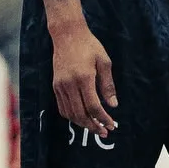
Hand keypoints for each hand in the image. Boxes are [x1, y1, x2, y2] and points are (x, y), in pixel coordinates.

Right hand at [49, 22, 117, 137]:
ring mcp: (60, 86)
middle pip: (80, 114)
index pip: (93, 106)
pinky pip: (62, 107)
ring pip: (70, 113)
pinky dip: (72, 116)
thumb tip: (113, 105)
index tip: (112, 124)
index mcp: (84, 78)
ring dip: (82, 124)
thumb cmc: (89, 46)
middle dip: (93, 126)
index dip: (103, 118)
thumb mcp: (104, 62)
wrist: (67, 35)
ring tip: (95, 127)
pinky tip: (82, 118)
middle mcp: (69, 84)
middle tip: (104, 132)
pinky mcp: (55, 86)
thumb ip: (108, 85)